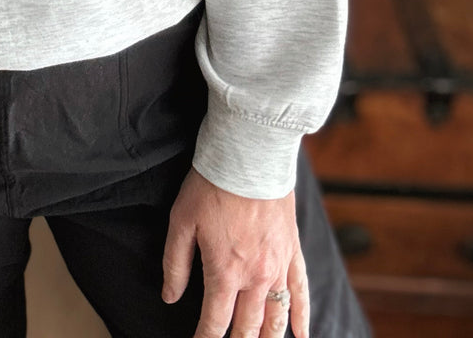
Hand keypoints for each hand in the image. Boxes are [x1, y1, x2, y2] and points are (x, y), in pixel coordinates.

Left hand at [161, 165, 308, 337]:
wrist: (249, 154)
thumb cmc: (211, 184)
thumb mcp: (181, 221)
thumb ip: (175, 263)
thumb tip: (170, 296)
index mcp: (225, 272)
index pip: (215, 322)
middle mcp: (255, 277)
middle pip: (247, 328)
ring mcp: (278, 266)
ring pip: (276, 318)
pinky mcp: (293, 251)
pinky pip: (302, 293)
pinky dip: (302, 318)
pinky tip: (301, 336)